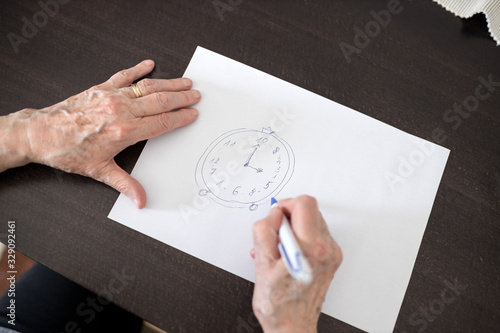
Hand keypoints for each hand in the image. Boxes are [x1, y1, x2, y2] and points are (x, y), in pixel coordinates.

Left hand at [1, 60, 199, 207]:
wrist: (42, 134)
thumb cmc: (69, 152)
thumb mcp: (99, 171)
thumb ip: (125, 185)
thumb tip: (141, 200)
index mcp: (125, 132)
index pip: (162, 123)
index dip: (180, 118)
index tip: (192, 114)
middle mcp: (121, 111)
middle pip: (160, 102)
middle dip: (181, 98)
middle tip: (196, 95)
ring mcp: (112, 97)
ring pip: (147, 87)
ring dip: (168, 84)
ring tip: (184, 82)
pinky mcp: (101, 88)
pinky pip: (124, 76)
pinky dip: (138, 70)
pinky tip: (149, 65)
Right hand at [251, 196, 341, 332]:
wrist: (292, 327)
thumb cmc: (278, 304)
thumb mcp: (261, 264)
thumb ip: (264, 231)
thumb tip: (272, 214)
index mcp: (311, 248)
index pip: (304, 204)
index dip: (285, 205)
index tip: (275, 216)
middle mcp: (327, 249)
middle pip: (310, 210)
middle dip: (289, 216)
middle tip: (274, 235)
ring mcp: (331, 255)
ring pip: (313, 221)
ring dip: (294, 227)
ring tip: (279, 248)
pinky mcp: (331, 260)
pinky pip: (317, 235)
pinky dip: (301, 238)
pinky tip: (287, 254)